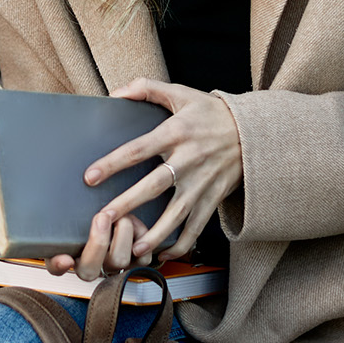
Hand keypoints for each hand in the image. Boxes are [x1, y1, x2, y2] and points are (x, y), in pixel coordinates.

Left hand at [47, 79, 243, 280]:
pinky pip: (197, 226)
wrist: (253, 132)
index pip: (139, 149)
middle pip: (154, 185)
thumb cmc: (211, 112)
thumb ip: (146, 88)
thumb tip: (115, 94)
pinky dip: (182, 243)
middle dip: (127, 203)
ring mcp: (202, 182)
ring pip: (176, 213)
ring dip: (155, 233)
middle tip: (102, 219)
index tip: (90, 177)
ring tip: (133, 248)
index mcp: (177, 132)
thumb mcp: (181, 93)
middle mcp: (189, 159)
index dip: (114, 163)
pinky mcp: (213, 198)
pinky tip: (163, 254)